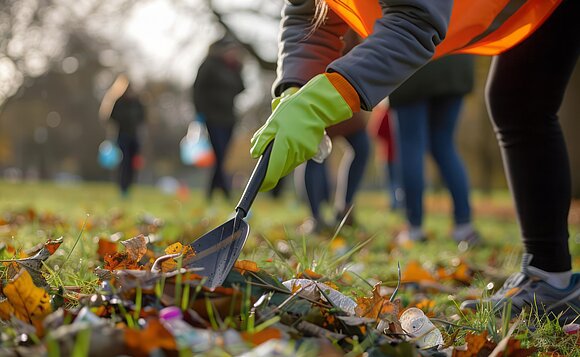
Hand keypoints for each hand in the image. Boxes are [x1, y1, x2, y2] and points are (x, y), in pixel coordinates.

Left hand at [250, 73, 358, 190]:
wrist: (315, 106)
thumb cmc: (291, 112)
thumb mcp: (272, 123)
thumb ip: (262, 139)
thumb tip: (255, 154)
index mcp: (283, 146)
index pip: (272, 172)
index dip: (265, 182)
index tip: (259, 186)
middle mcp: (295, 153)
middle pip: (280, 169)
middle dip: (272, 167)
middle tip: (265, 156)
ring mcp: (304, 153)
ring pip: (288, 164)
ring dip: (281, 160)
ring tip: (278, 144)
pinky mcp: (310, 151)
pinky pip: (296, 158)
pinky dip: (290, 154)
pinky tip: (289, 142)